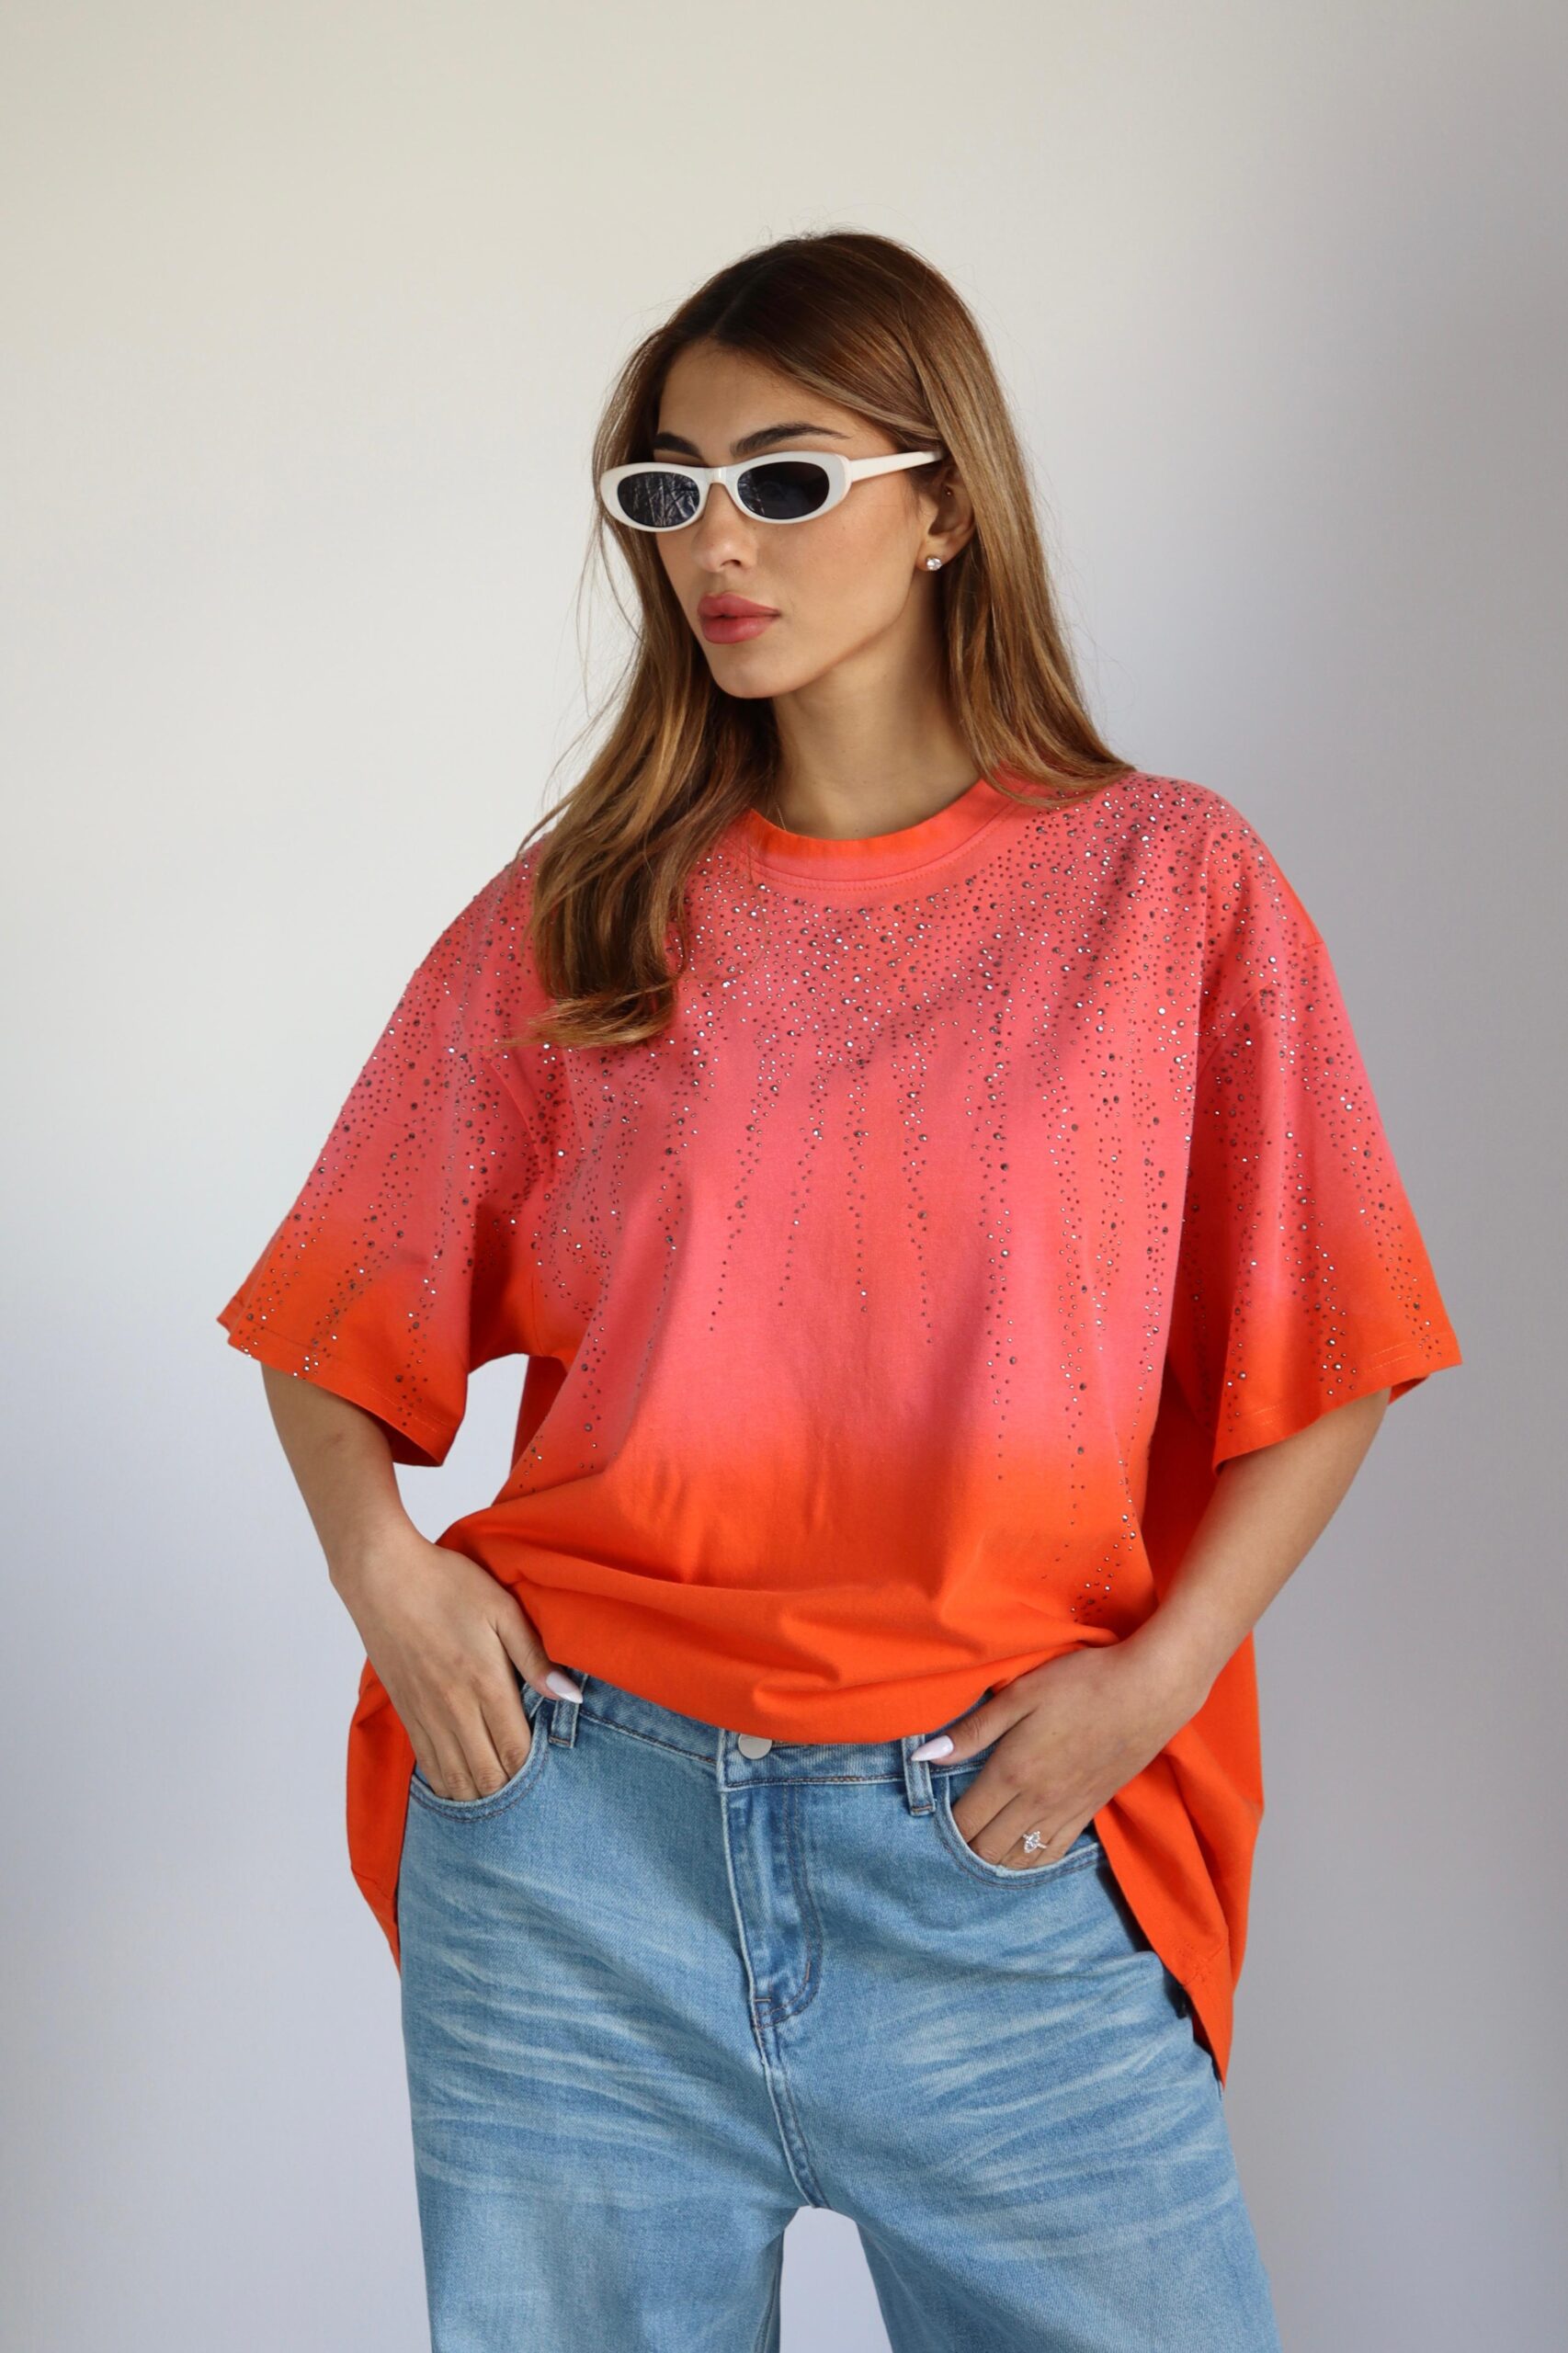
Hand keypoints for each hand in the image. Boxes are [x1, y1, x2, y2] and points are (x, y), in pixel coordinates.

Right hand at [334, 1527, 581, 1800]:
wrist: (382, 1576)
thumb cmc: (447, 1584)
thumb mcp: (502, 1609)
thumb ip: (535, 1657)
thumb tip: (569, 1696)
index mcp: (484, 1682)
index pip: (515, 1749)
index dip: (534, 1775)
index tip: (554, 1785)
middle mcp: (453, 1707)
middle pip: (486, 1774)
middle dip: (511, 1794)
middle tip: (533, 1805)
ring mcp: (425, 1713)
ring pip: (455, 1777)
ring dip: (479, 1798)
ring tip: (501, 1811)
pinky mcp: (405, 1711)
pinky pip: (427, 1763)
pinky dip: (446, 1785)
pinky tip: (461, 1791)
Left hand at [919, 1640, 1208, 1869]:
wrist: (1149, 1691)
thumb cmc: (1081, 1683)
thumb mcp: (1020, 1695)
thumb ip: (972, 1731)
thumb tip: (924, 1758)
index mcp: (1012, 1772)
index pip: (966, 1821)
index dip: (945, 1826)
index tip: (933, 1815)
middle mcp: (1037, 1802)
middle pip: (988, 1848)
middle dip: (965, 1846)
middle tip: (953, 1830)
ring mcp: (1067, 1811)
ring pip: (1020, 1859)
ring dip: (995, 1858)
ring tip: (981, 1844)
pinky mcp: (1091, 1811)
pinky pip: (1054, 1853)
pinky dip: (1031, 1861)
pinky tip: (1021, 1852)